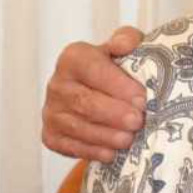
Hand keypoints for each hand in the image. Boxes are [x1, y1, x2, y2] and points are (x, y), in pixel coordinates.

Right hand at [42, 26, 146, 162]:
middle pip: (84, 102)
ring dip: (105, 135)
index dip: (118, 85)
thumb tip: (125, 45)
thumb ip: (127, 39)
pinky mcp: (51, 135)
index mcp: (73, 57)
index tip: (141, 98)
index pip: (93, 70)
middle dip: (113, 113)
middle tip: (138, 121)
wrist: (101, 92)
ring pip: (77, 126)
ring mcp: (51, 111)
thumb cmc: (117, 68)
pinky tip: (111, 153)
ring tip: (128, 139)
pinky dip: (92, 151)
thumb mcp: (125, 46)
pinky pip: (70, 146)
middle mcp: (57, 84)